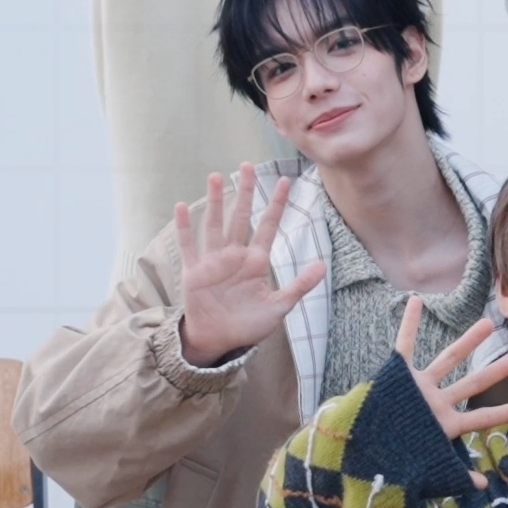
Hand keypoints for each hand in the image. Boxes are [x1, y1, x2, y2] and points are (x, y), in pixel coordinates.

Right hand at [176, 167, 323, 366]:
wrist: (219, 341)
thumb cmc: (249, 325)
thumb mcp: (279, 307)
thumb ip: (300, 286)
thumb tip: (324, 266)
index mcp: (256, 262)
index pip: (268, 226)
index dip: (277, 205)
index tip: (285, 181)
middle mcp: (235, 255)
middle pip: (241, 217)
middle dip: (245, 193)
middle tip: (248, 166)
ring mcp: (213, 261)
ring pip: (215, 224)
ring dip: (215, 202)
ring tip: (216, 177)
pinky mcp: (194, 271)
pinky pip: (188, 245)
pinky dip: (184, 227)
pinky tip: (182, 206)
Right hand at [395, 296, 507, 481]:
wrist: (358, 454)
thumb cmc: (390, 465)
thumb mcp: (428, 474)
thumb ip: (457, 477)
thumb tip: (485, 487)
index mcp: (444, 426)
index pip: (481, 419)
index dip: (504, 412)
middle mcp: (436, 404)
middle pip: (472, 384)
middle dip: (496, 371)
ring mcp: (419, 388)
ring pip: (447, 359)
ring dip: (467, 342)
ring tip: (487, 324)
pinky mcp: (398, 376)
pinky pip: (404, 345)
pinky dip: (409, 324)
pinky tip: (416, 302)